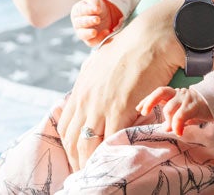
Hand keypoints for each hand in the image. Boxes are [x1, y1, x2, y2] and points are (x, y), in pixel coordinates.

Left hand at [57, 0, 182, 170]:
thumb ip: (92, 85)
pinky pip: (112, 139)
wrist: (149, 39)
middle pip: (74, 141)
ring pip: (89, 145)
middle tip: (86, 174)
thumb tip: (90, 97)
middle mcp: (85, 100)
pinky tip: (116, 161)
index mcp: (80, 91)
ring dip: (92, 162)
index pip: (65, 128)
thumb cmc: (129, 50)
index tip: (78, 158)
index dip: (69, 148)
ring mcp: (101, 105)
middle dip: (78, 161)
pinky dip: (112, 153)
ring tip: (100, 173)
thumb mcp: (100, 66)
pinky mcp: (120, 108)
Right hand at [70, 0, 121, 46]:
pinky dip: (100, 39)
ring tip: (95, 32)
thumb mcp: (96, 1)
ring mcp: (82, 32)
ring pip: (83, 35)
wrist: (104, 15)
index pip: (81, 10)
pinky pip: (93, 42)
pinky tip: (107, 33)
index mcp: (77, 11)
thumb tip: (96, 9)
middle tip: (97, 19)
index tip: (97, 9)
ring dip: (89, 33)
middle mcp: (78, 23)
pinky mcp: (90, 40)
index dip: (89, 10)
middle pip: (80, 23)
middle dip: (88, 21)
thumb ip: (95, 3)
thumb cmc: (97, 6)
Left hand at [137, 86, 213, 135]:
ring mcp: (187, 98)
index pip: (159, 93)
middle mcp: (179, 93)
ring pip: (169, 108)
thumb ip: (173, 119)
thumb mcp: (184, 115)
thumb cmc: (199, 109)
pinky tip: (179, 132)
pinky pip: (181, 115)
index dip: (148, 99)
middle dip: (150, 102)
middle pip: (161, 92)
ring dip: (168, 121)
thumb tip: (165, 128)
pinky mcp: (194, 105)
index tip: (139, 109)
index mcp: (175, 95)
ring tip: (174, 129)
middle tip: (144, 112)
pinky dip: (177, 125)